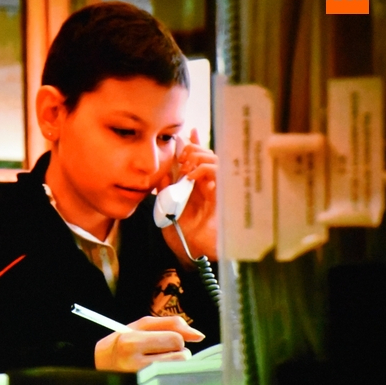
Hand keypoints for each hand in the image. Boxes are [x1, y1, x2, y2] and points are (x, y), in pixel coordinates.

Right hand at [94, 315, 204, 372]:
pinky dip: (172, 376)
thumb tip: (199, 335)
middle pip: (181, 355)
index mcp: (130, 343)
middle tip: (161, 353)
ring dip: (175, 364)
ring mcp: (140, 381)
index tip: (164, 341)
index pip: (175, 339)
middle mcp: (133, 364)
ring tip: (159, 363)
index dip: (175, 338)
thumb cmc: (122, 343)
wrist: (99, 366)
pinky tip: (160, 375)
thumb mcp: (140, 326)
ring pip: (179, 370)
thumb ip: (170, 324)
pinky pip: (174, 382)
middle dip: (177, 352)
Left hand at [160, 128, 217, 262]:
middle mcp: (210, 185)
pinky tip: (192, 176)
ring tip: (186, 166)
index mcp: (197, 186)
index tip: (189, 131)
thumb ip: (165, 189)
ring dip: (199, 158)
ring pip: (215, 160)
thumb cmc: (182, 234)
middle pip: (209, 154)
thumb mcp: (167, 207)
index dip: (195, 143)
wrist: (192, 253)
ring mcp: (218, 189)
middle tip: (182, 155)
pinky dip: (204, 170)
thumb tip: (162, 170)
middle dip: (194, 149)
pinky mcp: (223, 196)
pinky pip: (219, 174)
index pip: (199, 159)